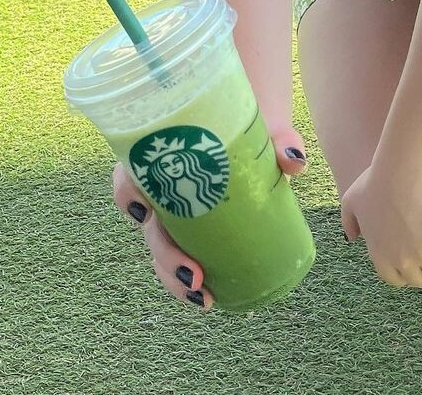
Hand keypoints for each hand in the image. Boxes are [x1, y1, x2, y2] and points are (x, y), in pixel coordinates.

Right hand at [112, 120, 308, 312]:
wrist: (255, 126)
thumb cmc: (246, 122)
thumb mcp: (263, 126)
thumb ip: (280, 138)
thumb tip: (294, 160)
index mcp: (164, 154)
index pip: (129, 173)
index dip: (128, 195)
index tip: (145, 213)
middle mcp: (161, 186)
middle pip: (148, 225)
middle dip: (165, 254)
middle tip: (193, 274)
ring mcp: (174, 211)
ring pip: (159, 248)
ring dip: (172, 276)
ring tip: (202, 296)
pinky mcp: (193, 229)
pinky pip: (180, 257)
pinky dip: (186, 281)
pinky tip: (208, 297)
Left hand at [340, 162, 421, 289]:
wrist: (401, 169)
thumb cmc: (376, 180)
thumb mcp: (352, 201)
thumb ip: (349, 222)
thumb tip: (352, 238)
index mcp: (379, 255)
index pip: (394, 279)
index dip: (404, 276)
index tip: (412, 268)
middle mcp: (401, 261)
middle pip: (419, 281)